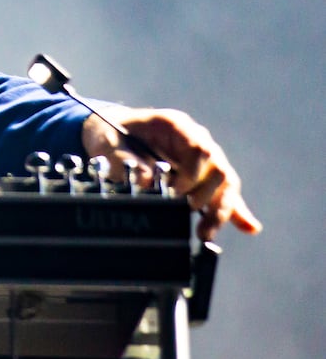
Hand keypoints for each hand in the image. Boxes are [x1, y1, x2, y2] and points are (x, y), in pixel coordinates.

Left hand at [81, 108, 261, 240]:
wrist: (112, 134)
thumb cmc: (112, 135)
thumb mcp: (109, 144)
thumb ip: (126, 160)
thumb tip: (149, 180)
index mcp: (176, 126)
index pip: (200, 148)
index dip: (192, 173)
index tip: (176, 191)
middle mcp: (197, 141)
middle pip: (219, 168)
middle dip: (206, 195)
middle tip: (188, 211)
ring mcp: (203, 160)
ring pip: (225, 185)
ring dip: (218, 210)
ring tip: (205, 232)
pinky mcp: (203, 178)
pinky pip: (224, 195)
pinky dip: (235, 212)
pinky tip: (249, 227)